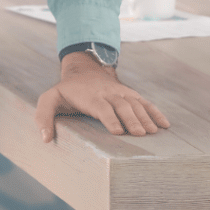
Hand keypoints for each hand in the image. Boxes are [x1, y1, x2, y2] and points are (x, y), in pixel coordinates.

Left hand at [35, 52, 169, 140]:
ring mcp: (120, 92)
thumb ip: (43, 116)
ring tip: (154, 132)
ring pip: (135, 103)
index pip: (102, 107)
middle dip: (131, 119)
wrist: (83, 70)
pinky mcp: (129, 93)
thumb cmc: (66, 91)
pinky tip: (165, 124)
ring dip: (145, 116)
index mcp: (90, 97)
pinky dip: (155, 111)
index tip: (118, 131)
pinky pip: (144, 101)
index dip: (110, 118)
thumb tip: (45, 139)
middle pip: (121, 105)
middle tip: (141, 134)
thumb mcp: (49, 99)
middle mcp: (107, 93)